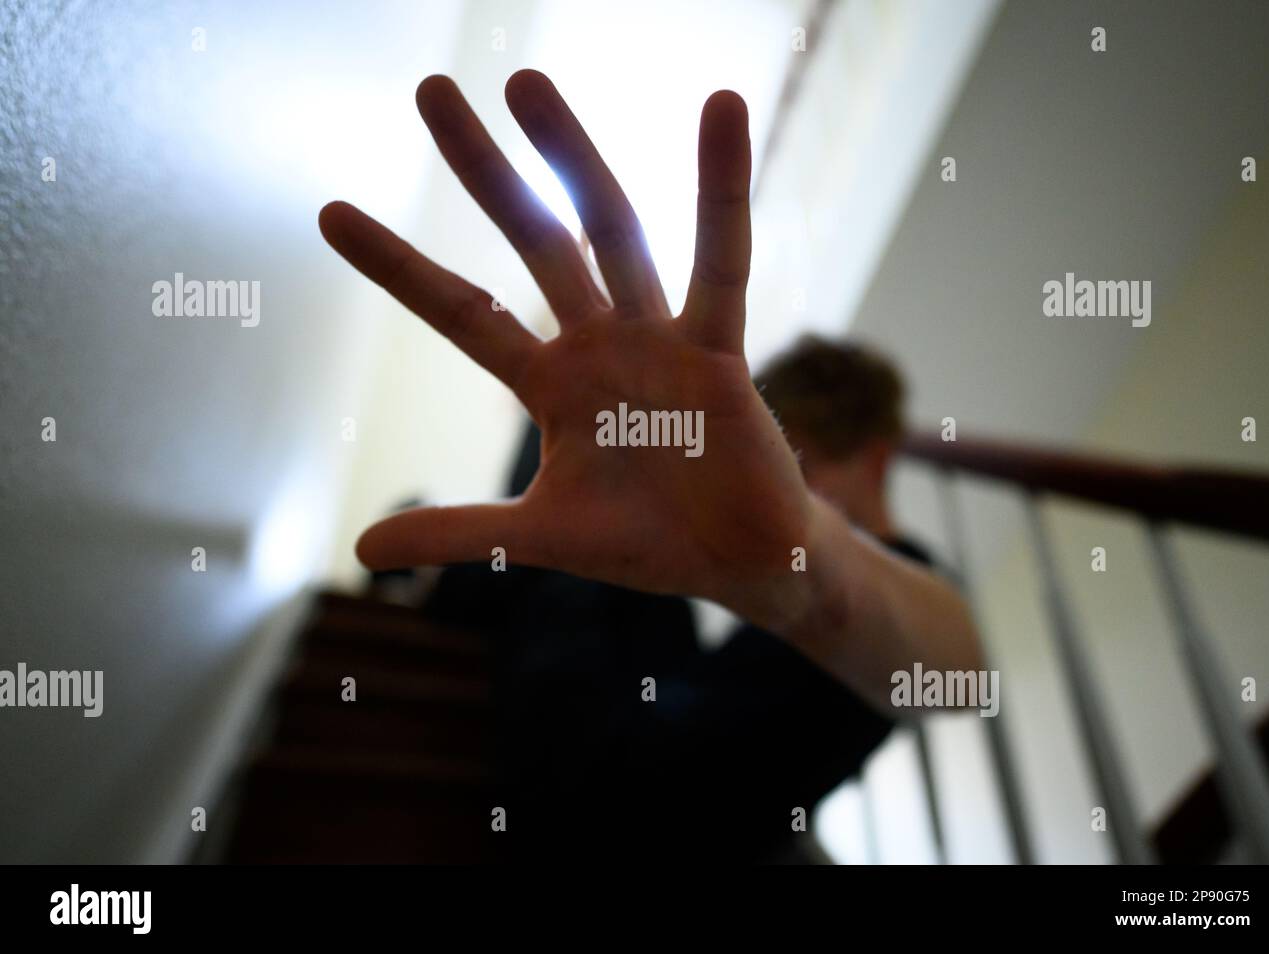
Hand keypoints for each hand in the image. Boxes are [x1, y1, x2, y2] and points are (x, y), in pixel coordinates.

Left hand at [320, 70, 815, 631]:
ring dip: (574, 155)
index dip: (399, 265)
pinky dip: (722, 189)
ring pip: (613, 230)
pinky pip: (721, 261)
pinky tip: (721, 111)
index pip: (462, 312)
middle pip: (533, 239)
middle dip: (485, 170)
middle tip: (433, 87)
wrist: (737, 565)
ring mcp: (657, 338)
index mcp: (551, 384)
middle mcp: (599, 344)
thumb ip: (457, 533)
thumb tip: (359, 549)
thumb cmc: (645, 544)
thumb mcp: (537, 538)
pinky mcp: (717, 348)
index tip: (331, 213)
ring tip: (528, 81)